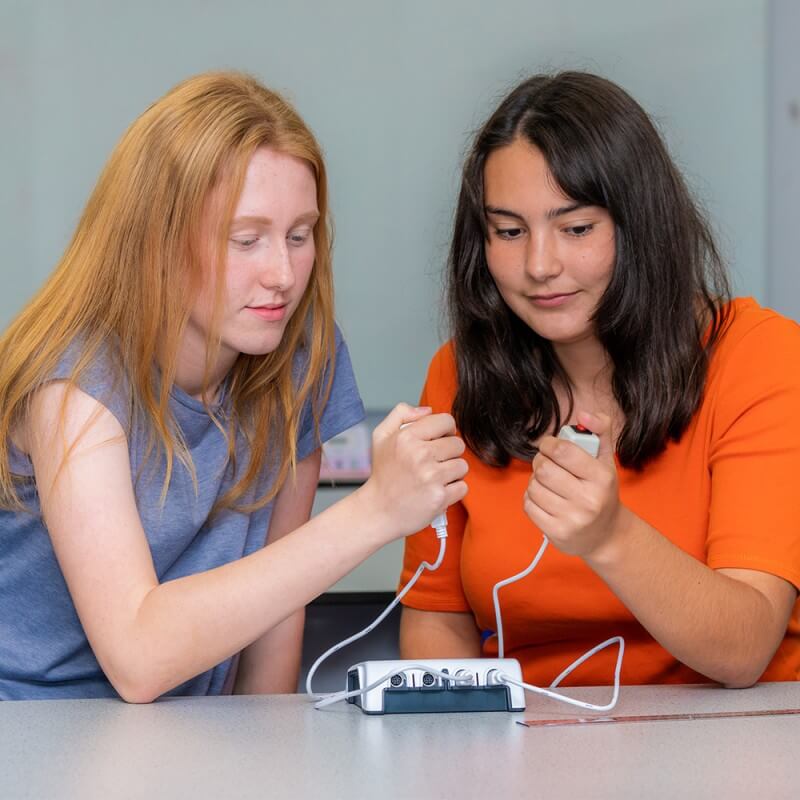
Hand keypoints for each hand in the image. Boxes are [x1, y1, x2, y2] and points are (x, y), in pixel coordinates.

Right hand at [358, 403, 467, 540]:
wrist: (378, 511)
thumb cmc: (383, 474)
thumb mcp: (381, 436)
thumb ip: (401, 414)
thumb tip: (429, 410)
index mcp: (407, 437)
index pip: (446, 421)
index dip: (446, 430)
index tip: (439, 440)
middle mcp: (420, 455)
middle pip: (458, 444)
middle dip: (449, 453)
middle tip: (434, 462)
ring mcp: (431, 477)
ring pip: (462, 466)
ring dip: (452, 473)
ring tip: (435, 478)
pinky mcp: (439, 498)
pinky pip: (462, 487)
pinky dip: (453, 491)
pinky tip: (436, 491)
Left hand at [523, 411, 625, 560]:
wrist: (606, 535)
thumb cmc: (601, 491)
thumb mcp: (606, 459)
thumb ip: (600, 429)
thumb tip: (584, 413)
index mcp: (602, 477)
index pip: (563, 451)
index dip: (549, 444)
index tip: (549, 446)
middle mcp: (588, 500)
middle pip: (544, 469)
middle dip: (540, 461)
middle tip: (547, 464)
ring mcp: (572, 519)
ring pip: (533, 486)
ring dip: (535, 481)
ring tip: (548, 483)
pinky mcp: (557, 533)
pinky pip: (528, 505)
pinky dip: (531, 498)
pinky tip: (545, 499)